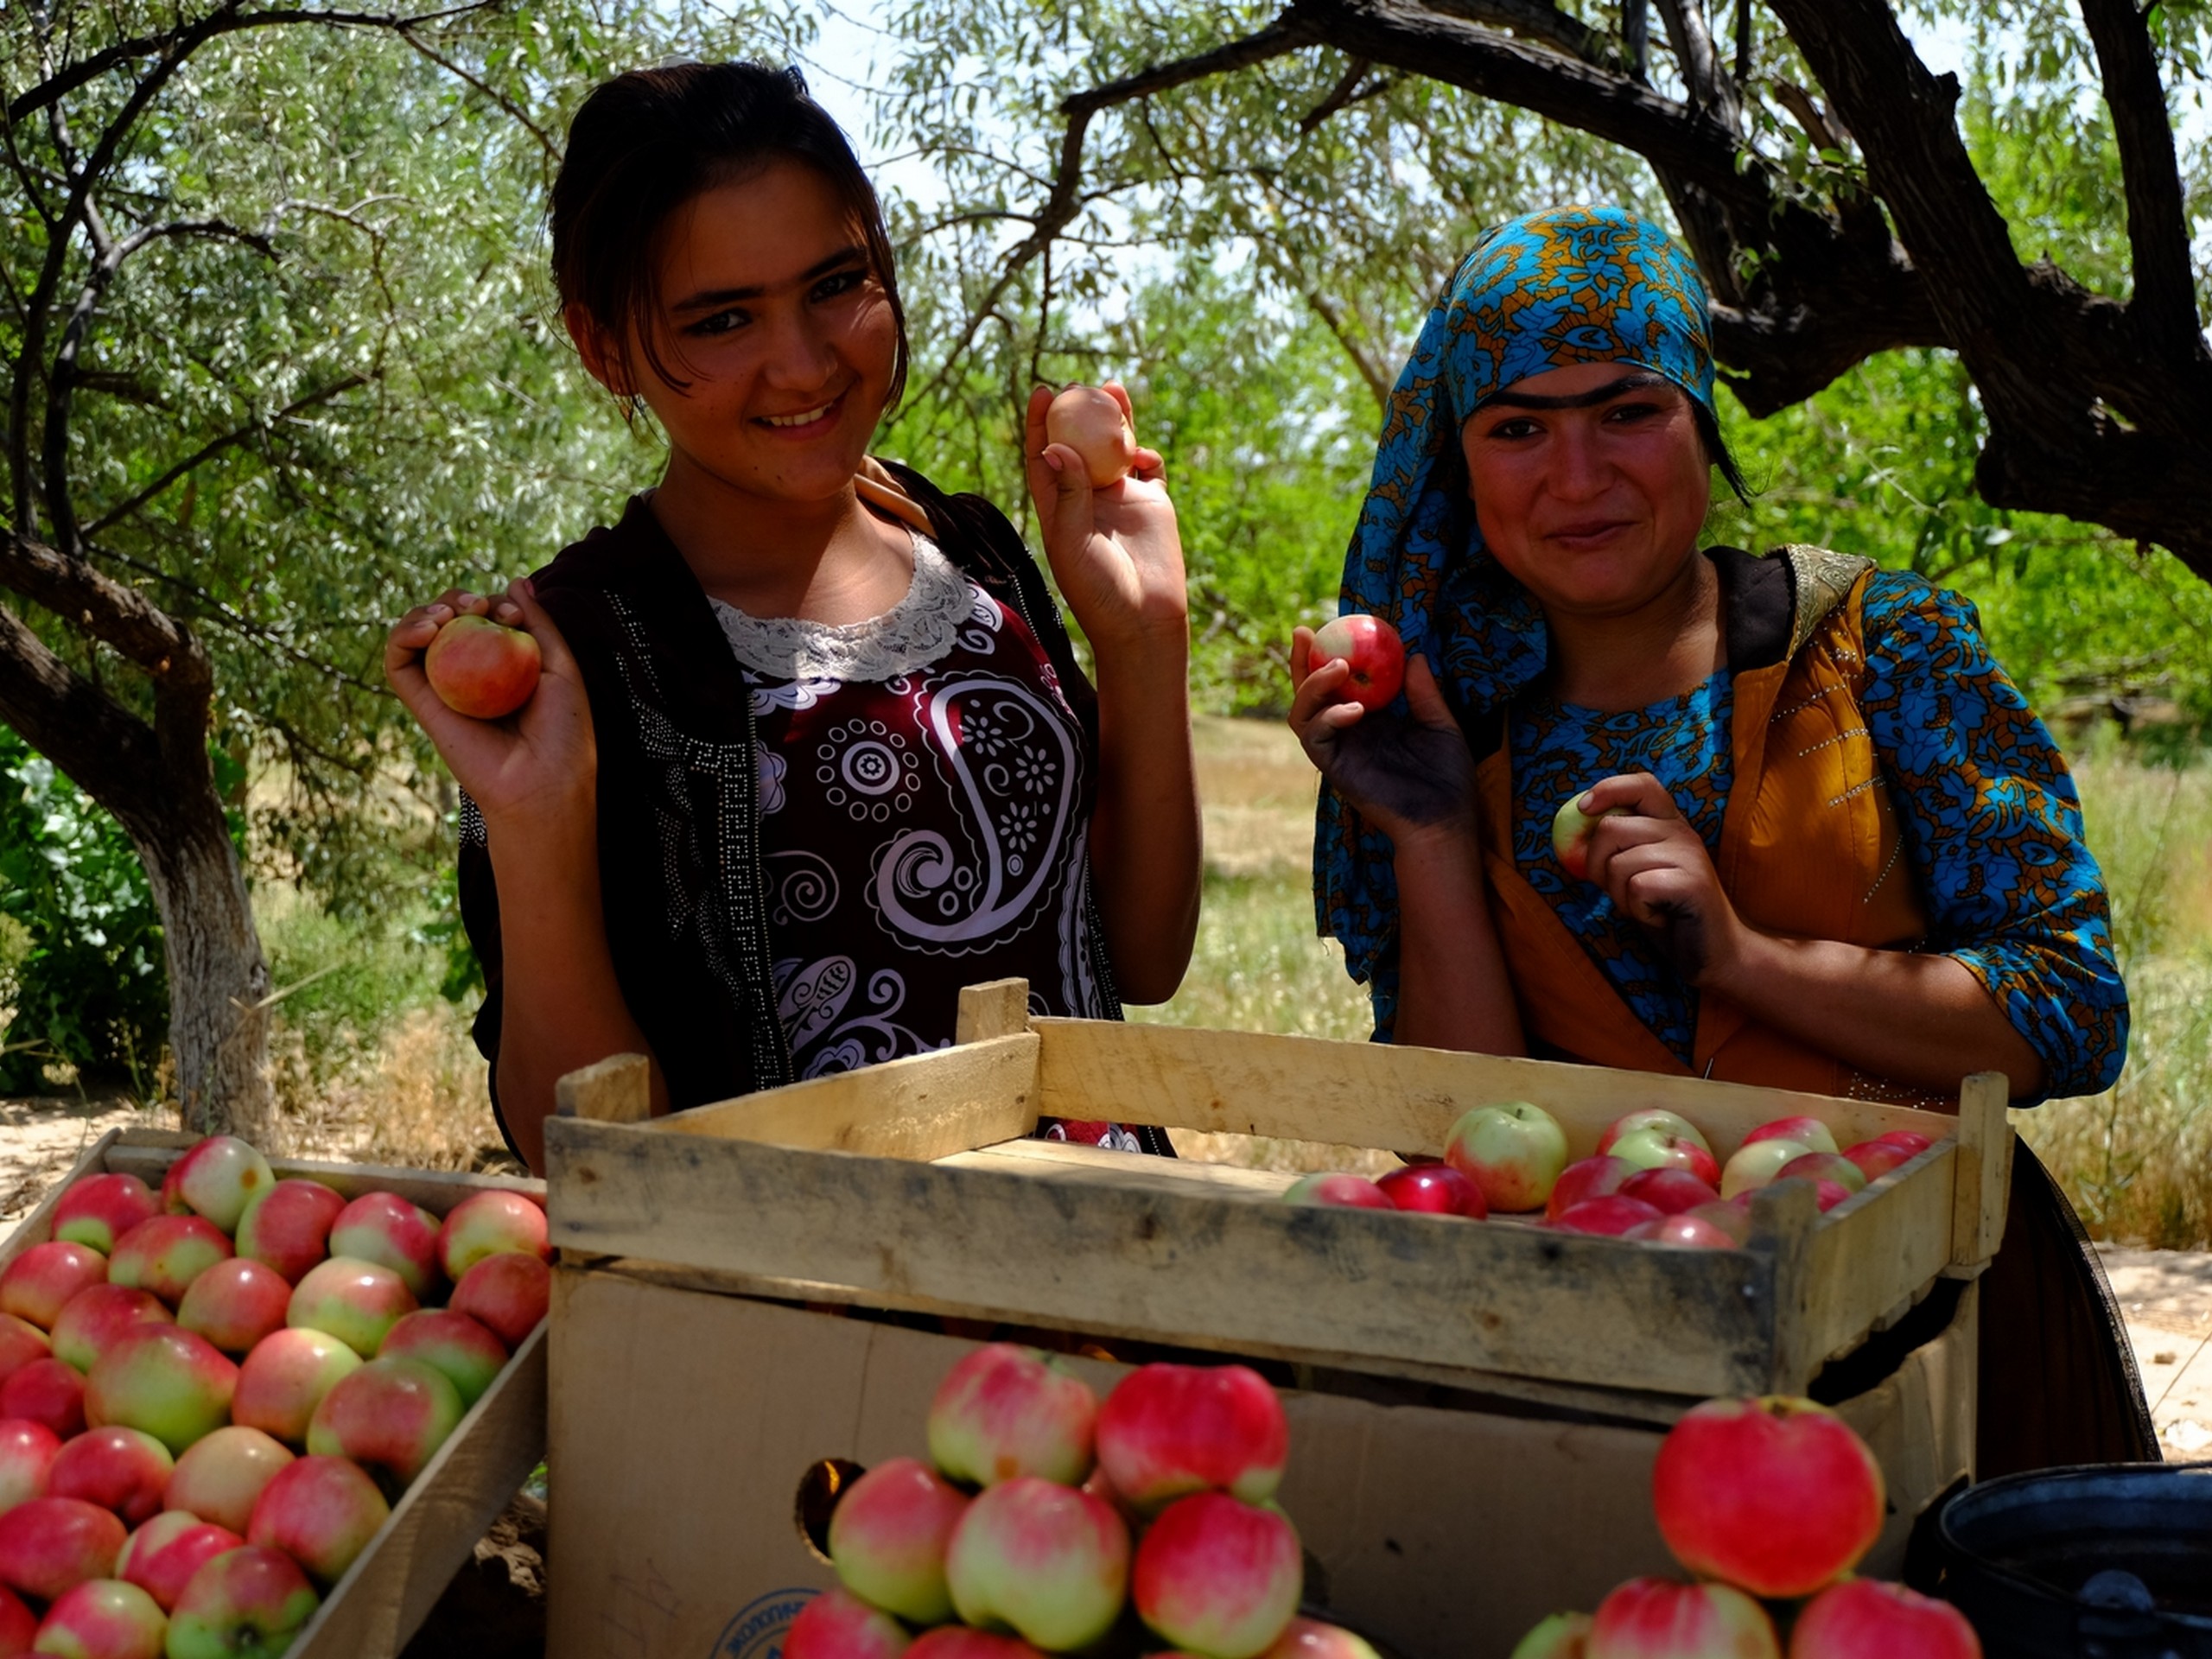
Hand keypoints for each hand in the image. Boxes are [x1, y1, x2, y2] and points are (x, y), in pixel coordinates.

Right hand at [385, 580, 596, 841]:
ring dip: (426, 610)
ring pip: (416, 635)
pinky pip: (397, 663)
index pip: (483, 617)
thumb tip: (517, 581)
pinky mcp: (422, 705)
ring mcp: (443, 689)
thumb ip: (538, 624)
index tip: (513, 614)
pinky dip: (402, 635)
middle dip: (458, 598)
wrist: (545, 782)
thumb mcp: (560, 667)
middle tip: (480, 604)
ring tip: (449, 612)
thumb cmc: (563, 732)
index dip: (492, 603)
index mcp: (501, 666)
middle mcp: (468, 675)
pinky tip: (428, 626)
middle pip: (446, 621)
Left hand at [1023, 383, 1187, 654]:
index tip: (1042, 391)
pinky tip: (1141, 454)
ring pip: (1116, 448)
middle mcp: (1088, 498)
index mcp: (1058, 507)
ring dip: (1116, 420)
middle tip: (1080, 385)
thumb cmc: (1098, 590)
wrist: (1143, 619)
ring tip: (1114, 390)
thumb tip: (1054, 446)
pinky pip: (1149, 467)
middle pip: (1080, 443)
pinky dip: (1146, 453)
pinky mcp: (1153, 504)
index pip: (1045, 456)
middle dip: (1079, 412)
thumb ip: (1068, 495)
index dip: (1040, 423)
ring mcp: (1121, 499)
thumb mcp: (1073, 543)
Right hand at [1288, 630, 1476, 845]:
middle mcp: (1346, 733)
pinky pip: (1315, 739)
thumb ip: (1423, 692)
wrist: (1445, 820)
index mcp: (1368, 720)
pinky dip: (1328, 719)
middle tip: (1306, 633)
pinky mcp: (1335, 769)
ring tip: (1339, 668)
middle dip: (1302, 662)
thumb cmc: (1447, 778)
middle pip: (1308, 694)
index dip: (1327, 655)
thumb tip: (1414, 655)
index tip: (1330, 625)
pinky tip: (1354, 709)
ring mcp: (1338, 751)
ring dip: (1313, 686)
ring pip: (1301, 714)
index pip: (1337, 683)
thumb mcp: (1440, 724)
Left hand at [1578, 771, 1747, 985]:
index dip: (1608, 789)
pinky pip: (1637, 888)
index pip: (1641, 785)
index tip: (1584, 809)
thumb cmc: (1666, 912)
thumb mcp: (1635, 873)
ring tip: (1646, 906)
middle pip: (1611, 827)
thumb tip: (1573, 837)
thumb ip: (1614, 850)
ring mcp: (1690, 855)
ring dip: (1619, 895)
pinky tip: (1659, 916)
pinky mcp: (1693, 883)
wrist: (1714, 951)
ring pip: (1619, 863)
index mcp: (1669, 823)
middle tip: (1620, 890)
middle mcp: (1681, 832)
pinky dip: (1637, 910)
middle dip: (1597, 866)